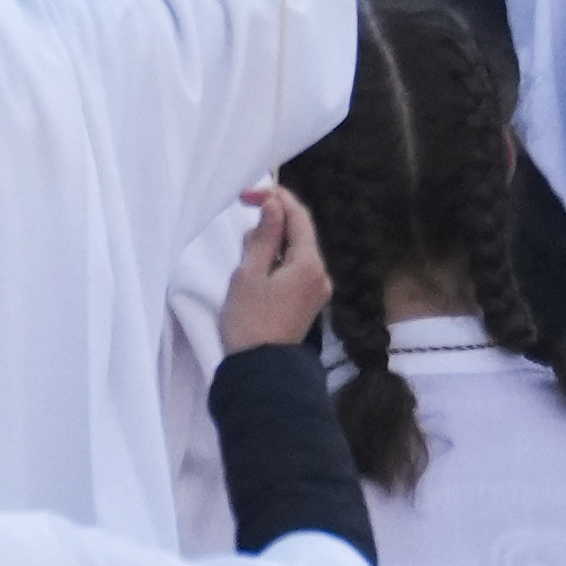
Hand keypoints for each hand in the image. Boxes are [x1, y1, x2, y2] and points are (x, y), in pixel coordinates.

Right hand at [219, 183, 331, 355]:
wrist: (260, 371)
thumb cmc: (249, 321)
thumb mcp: (249, 275)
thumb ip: (264, 237)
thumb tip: (275, 206)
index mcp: (310, 264)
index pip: (300, 218)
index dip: (278, 200)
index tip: (251, 194)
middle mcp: (321, 274)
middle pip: (300, 235)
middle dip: (274, 224)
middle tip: (244, 229)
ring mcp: (317, 290)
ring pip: (296, 253)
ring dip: (273, 245)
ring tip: (246, 257)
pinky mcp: (308, 303)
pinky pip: (295, 271)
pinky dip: (277, 263)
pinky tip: (257, 272)